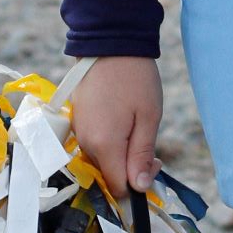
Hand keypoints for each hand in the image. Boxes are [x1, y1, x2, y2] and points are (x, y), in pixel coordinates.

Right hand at [71, 57, 163, 200]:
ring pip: (101, 160)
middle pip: (108, 174)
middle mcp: (85, 143)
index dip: (138, 183)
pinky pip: (94, 144)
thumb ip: (141, 155)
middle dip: (131, 168)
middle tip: (151, 146)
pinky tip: (123, 122)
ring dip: (121, 154)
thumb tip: (139, 188)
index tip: (155, 163)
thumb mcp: (149, 117)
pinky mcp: (77, 121)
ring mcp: (78, 131)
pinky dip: (109, 142)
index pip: (117, 187)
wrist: (110, 44)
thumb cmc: (135, 79)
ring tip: (138, 127)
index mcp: (104, 145)